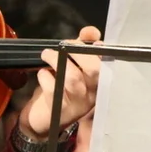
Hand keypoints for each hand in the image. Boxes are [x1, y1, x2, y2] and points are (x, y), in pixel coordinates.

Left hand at [19, 26, 101, 140]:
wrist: (44, 120)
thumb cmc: (61, 89)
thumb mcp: (72, 66)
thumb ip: (81, 47)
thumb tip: (91, 31)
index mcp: (100, 80)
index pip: (107, 60)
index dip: (98, 46)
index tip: (88, 35)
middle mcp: (94, 92)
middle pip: (95, 69)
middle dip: (78, 52)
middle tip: (62, 45)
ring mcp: (78, 102)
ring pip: (73, 78)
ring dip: (57, 61)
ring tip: (46, 54)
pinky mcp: (61, 109)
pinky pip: (53, 88)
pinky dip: (45, 76)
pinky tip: (43, 74)